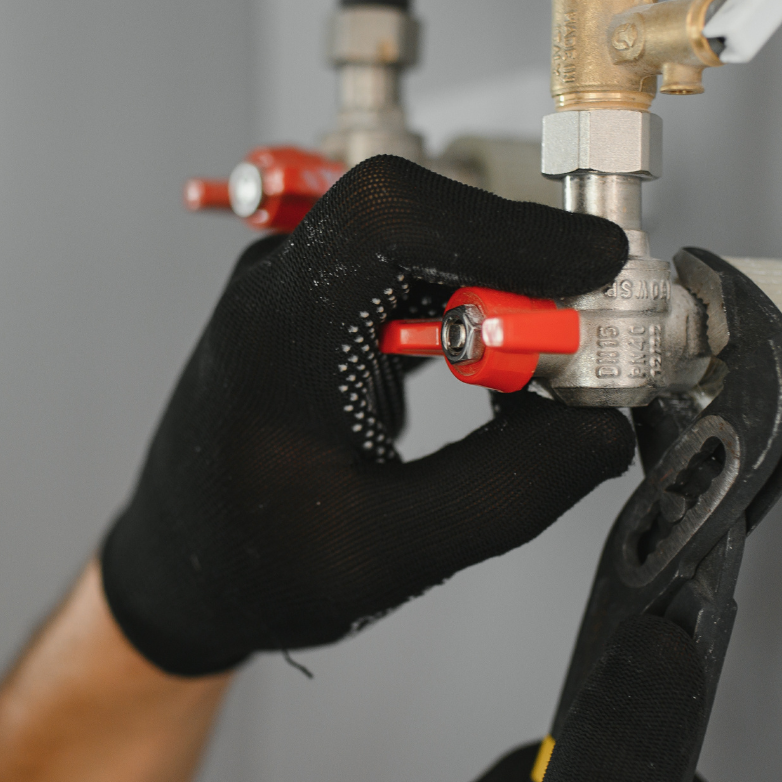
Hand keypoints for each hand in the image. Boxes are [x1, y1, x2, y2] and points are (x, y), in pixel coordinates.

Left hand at [100, 155, 634, 676]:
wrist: (182, 564)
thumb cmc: (249, 560)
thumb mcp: (387, 553)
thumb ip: (504, 492)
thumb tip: (599, 430)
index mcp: (282, 329)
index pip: (393, 219)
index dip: (506, 229)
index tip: (591, 267)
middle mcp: (286, 285)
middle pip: (424, 217)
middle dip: (524, 263)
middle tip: (591, 335)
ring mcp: (304, 287)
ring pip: (430, 241)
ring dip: (506, 289)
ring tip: (551, 373)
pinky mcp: (329, 305)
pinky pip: (419, 274)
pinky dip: (478, 310)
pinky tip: (501, 379)